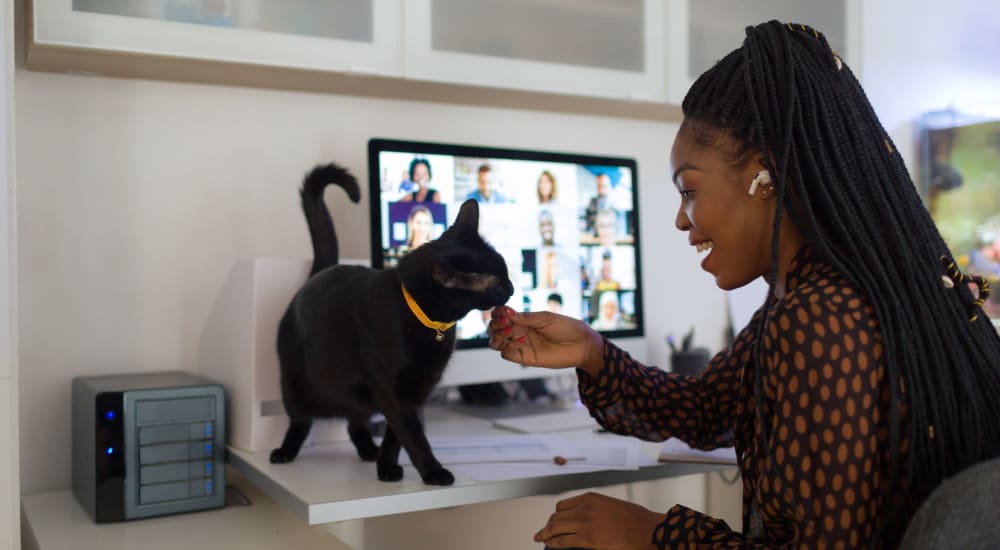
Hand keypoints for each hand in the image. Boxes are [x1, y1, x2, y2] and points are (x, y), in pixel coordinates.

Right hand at [487, 306, 602, 375]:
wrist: (580, 344)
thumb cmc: (566, 327)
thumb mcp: (545, 318)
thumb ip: (525, 317)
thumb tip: (506, 312)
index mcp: (523, 320)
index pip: (501, 316)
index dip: (497, 313)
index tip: (500, 310)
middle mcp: (519, 332)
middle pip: (494, 330)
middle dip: (494, 324)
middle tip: (504, 321)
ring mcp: (520, 345)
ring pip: (496, 343)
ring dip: (497, 335)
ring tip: (509, 330)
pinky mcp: (525, 358)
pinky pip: (507, 354)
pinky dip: (509, 346)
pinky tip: (522, 340)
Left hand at [534, 492, 662, 549]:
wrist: (648, 529)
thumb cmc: (635, 519)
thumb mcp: (611, 506)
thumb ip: (596, 510)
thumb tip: (587, 518)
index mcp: (590, 498)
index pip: (563, 505)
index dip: (555, 515)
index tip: (553, 521)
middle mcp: (585, 508)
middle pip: (557, 516)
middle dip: (548, 525)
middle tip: (543, 532)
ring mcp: (585, 523)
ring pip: (555, 527)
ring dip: (546, 534)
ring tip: (541, 539)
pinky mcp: (588, 539)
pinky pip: (563, 540)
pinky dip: (553, 543)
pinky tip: (550, 545)